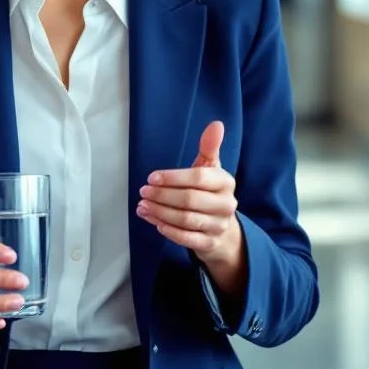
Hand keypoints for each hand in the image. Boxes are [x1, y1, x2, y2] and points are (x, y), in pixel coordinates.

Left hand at [136, 121, 243, 266]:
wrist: (223, 230)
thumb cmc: (210, 194)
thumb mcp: (210, 169)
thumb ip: (209, 147)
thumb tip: (216, 124)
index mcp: (225, 182)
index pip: (198, 177)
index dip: (173, 177)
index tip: (151, 177)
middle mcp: (226, 204)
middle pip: (190, 199)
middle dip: (162, 195)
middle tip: (143, 192)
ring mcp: (218, 225)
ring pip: (186, 220)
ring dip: (160, 212)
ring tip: (143, 206)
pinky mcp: (209, 243)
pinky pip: (186, 238)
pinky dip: (168, 231)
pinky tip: (154, 222)